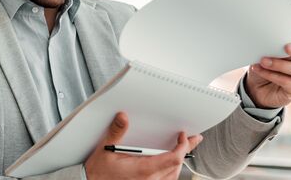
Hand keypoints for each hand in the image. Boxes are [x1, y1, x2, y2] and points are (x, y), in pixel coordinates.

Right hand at [84, 112, 202, 179]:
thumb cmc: (99, 170)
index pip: (172, 158)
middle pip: (176, 166)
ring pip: (173, 175)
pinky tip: (170, 165)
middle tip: (191, 140)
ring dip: (179, 162)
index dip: (183, 146)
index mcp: (142, 169)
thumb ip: (116, 132)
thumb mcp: (106, 147)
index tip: (183, 137)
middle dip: (185, 151)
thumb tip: (123, 117)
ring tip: (183, 150)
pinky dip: (171, 172)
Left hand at [246, 29, 290, 108]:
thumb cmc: (263, 65)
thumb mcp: (265, 52)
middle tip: (286, 48)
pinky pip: (289, 82)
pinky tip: (259, 70)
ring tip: (263, 61)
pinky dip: (272, 75)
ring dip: (280, 64)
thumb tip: (272, 40)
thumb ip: (272, 45)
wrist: (255, 87)